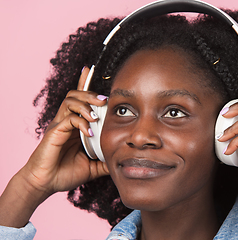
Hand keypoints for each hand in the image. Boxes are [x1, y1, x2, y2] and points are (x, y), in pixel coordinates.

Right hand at [0, 67, 108, 226]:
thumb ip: (106, 160)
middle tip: (105, 99)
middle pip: (75, 95)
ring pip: (70, 102)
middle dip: (90, 93)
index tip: (92, 71)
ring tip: (97, 115)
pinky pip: (68, 119)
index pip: (80, 100)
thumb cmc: (66, 173)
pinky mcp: (54, 133)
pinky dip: (80, 122)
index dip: (85, 84)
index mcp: (74, 125)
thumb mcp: (92, 166)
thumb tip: (123, 160)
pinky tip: (89, 132)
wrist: (46, 184)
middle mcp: (66, 121)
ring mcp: (59, 125)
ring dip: (86, 105)